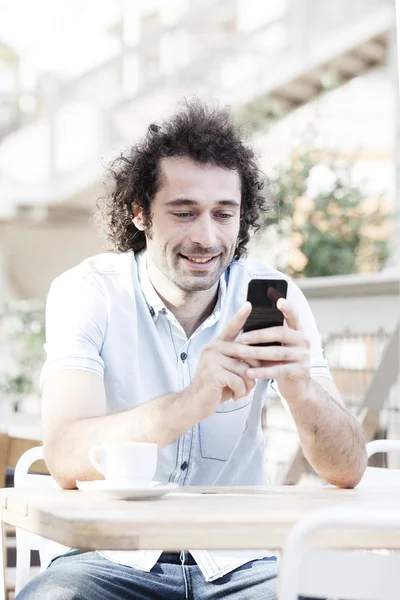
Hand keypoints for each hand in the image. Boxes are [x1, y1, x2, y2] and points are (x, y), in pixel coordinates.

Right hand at [189, 302, 255, 418]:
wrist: (195, 403)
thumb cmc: (217, 386)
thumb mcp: (229, 370)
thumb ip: (242, 360)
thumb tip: (266, 355)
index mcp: (218, 345)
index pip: (231, 328)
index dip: (241, 316)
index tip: (249, 304)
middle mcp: (213, 348)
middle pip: (246, 352)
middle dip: (254, 370)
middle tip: (250, 383)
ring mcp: (212, 359)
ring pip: (245, 370)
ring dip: (247, 386)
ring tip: (238, 391)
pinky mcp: (213, 373)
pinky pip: (239, 381)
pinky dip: (240, 392)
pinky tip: (232, 396)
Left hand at [238, 298, 310, 403]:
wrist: (295, 385)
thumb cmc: (280, 361)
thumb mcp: (277, 346)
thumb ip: (269, 335)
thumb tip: (246, 322)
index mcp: (297, 330)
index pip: (294, 316)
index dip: (287, 308)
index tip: (279, 301)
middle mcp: (303, 340)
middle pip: (281, 333)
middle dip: (259, 335)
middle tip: (242, 338)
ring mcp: (304, 356)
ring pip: (279, 352)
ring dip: (257, 353)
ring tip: (241, 353)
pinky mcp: (301, 371)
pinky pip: (280, 370)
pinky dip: (263, 372)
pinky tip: (250, 372)